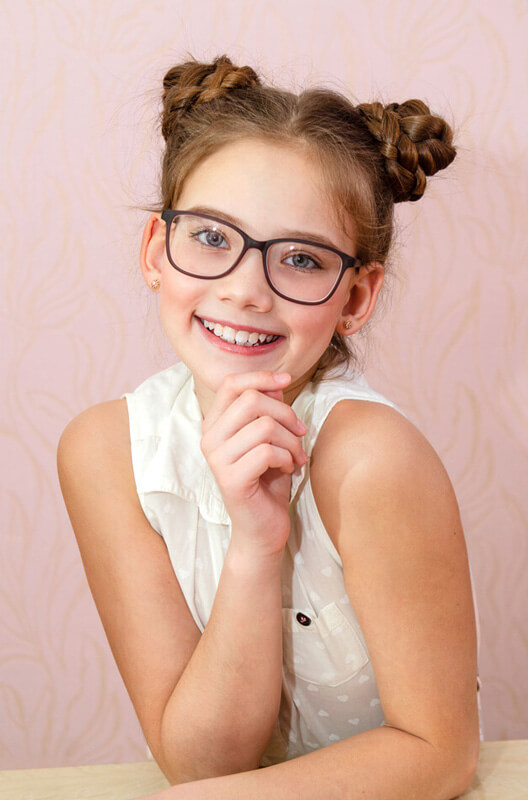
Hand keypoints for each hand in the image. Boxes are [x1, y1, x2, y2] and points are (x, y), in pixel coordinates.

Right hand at [200, 371, 307, 556]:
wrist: (263, 528)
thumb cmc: (267, 480)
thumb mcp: (270, 438)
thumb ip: (267, 410)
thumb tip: (275, 382)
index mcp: (215, 425)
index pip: (231, 384)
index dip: (261, 377)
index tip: (286, 380)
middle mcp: (209, 439)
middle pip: (251, 400)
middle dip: (285, 413)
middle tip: (300, 433)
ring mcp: (217, 460)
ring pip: (263, 426)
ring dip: (291, 440)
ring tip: (297, 455)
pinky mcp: (230, 479)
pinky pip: (267, 451)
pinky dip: (287, 457)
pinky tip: (290, 468)